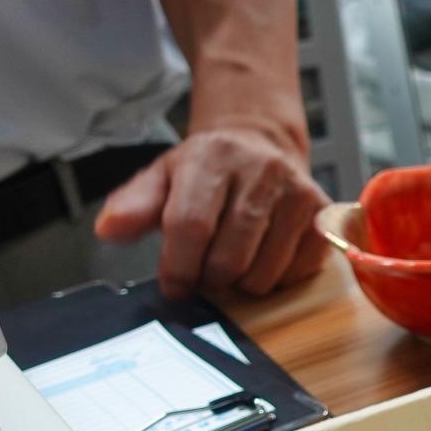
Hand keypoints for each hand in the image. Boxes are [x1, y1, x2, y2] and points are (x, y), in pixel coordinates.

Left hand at [93, 128, 330, 298]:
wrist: (260, 144)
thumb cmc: (207, 171)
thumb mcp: (163, 178)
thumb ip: (134, 205)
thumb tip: (109, 230)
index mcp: (212, 156)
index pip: (190, 225)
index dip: (178, 267)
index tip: (174, 285)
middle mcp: (260, 170)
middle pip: (229, 258)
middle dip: (210, 279)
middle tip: (205, 272)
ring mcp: (297, 192)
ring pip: (264, 273)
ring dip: (243, 283)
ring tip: (235, 262)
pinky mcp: (322, 213)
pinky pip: (297, 272)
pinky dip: (277, 278)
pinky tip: (265, 257)